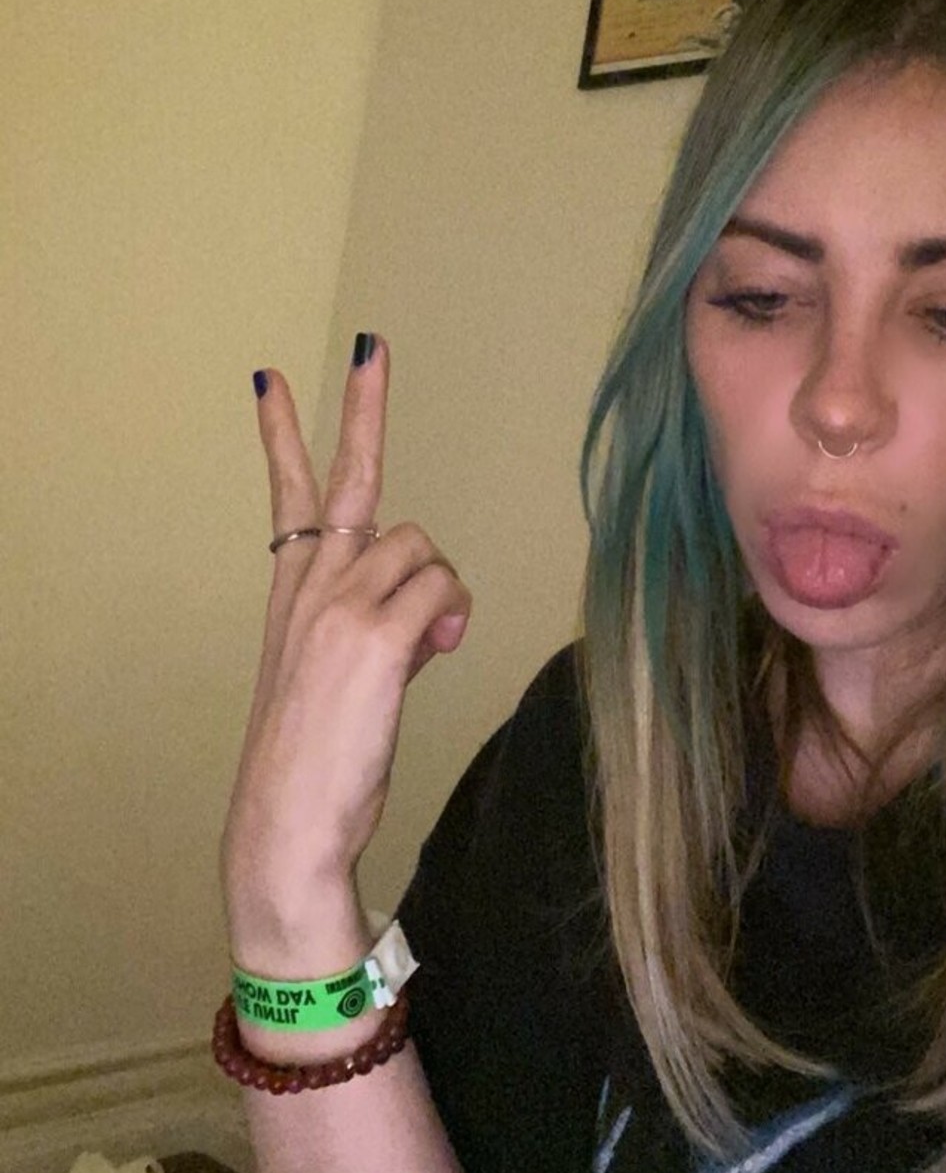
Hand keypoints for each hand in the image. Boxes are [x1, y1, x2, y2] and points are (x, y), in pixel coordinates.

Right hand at [220, 335, 470, 953]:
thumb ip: (391, 629)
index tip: (269, 379)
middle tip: (371, 350)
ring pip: (420, 547)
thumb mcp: (347, 682)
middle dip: (363, 411)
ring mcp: (338, 605)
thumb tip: (439, 614)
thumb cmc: (317, 759)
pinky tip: (436, 649)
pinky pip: (440, 592)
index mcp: (291, 593)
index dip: (284, 434)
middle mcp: (309, 586)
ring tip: (431, 640)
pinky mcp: (373, 635)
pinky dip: (449, 618)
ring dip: (439, 588)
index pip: (287, 495)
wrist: (286, 822)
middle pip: (349, 482)